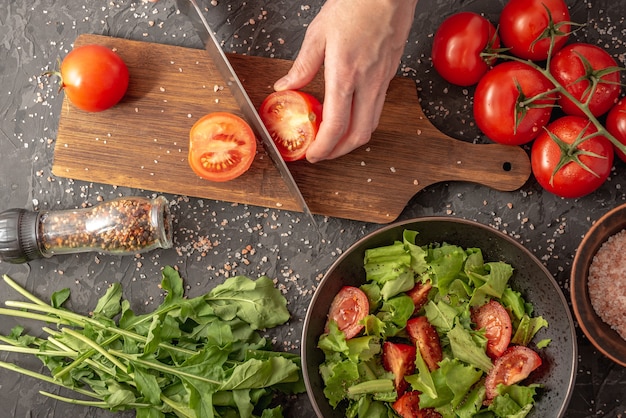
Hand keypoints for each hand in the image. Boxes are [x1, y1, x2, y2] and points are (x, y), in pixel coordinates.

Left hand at [274, 0, 417, 162]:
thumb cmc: (356, 4)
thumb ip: (302, 66)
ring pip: (372, 124)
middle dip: (340, 152)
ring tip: (334, 138)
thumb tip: (286, 87)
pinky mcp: (389, 74)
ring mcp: (382, 80)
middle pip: (359, 135)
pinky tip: (349, 114)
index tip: (312, 154)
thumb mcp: (319, 34)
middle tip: (323, 153)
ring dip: (353, 139)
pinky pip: (377, 108)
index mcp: (345, 74)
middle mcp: (368, 82)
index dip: (323, 147)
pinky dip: (362, 120)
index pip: (335, 125)